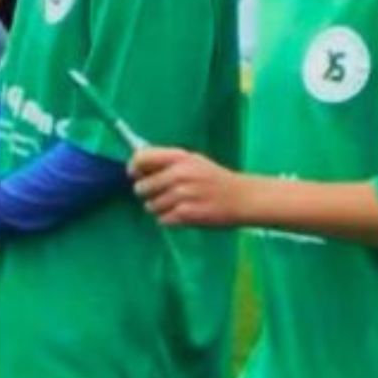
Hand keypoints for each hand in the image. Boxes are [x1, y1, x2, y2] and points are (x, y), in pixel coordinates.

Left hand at [129, 147, 256, 228]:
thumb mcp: (194, 162)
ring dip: (161, 208)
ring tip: (179, 204)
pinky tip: (185, 213)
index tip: (137, 174)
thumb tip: (135, 168)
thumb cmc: (215, 179)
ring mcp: (182, 194)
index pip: (142, 158)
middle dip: (149, 193)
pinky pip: (162, 220)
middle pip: (141, 187)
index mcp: (181, 158)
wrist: (243, 198)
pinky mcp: (185, 214)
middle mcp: (180, 174)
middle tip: (165, 193)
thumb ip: (167, 163)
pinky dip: (171, 219)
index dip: (134, 168)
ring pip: (150, 206)